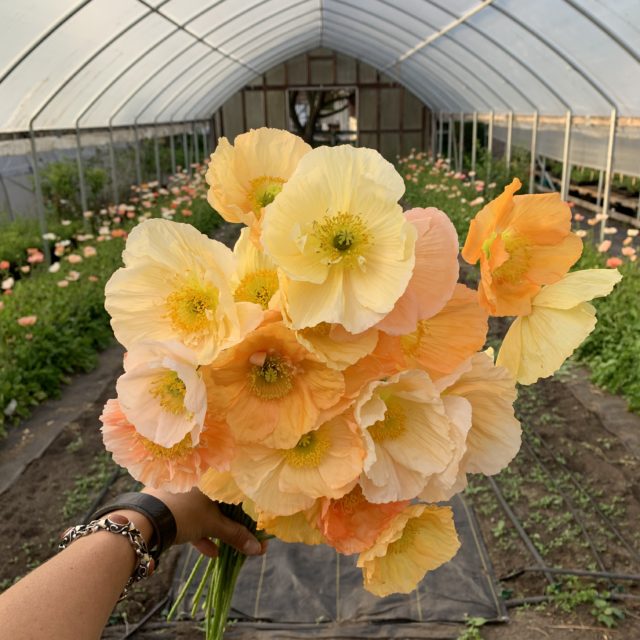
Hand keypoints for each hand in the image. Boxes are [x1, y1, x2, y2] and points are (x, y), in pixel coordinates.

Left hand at [142, 487, 265, 557]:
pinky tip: (210, 551)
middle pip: (217, 500)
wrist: (142, 521)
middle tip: (241, 533)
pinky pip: (189, 517)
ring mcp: (178, 491)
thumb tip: (259, 549)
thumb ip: (236, 535)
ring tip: (226, 546)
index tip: (254, 518)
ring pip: (202, 510)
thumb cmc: (183, 513)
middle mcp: (193, 478)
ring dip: (214, 528)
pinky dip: (199, 532)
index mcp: (207, 475)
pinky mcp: (167, 505)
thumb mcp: (213, 524)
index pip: (231, 486)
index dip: (244, 504)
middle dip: (229, 520)